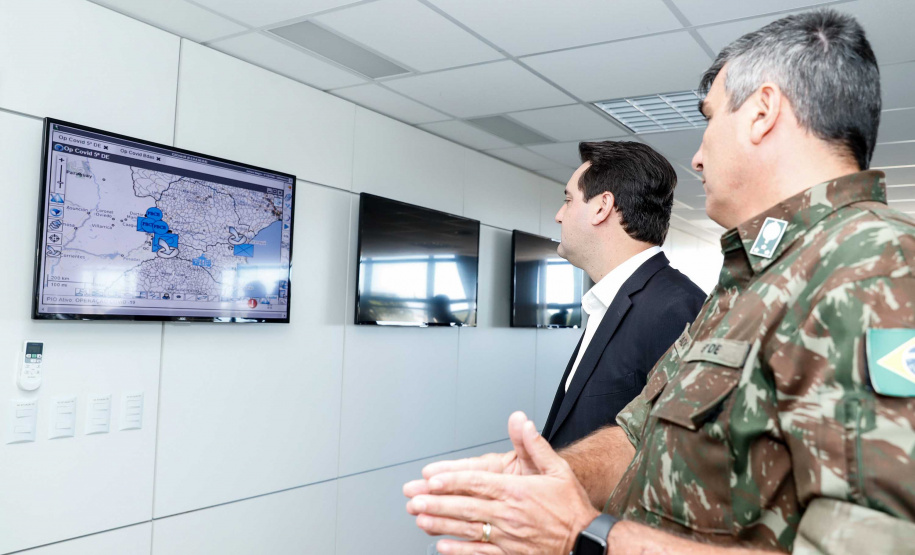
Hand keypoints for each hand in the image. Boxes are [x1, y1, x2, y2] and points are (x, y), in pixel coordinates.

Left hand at [406, 418, 599, 554]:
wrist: (585, 541)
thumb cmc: (570, 505)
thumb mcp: (557, 469)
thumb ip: (535, 445)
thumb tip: (522, 421)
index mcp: (517, 491)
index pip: (478, 483)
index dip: (453, 481)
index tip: (432, 480)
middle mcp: (509, 514)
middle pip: (467, 507)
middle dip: (437, 503)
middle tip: (414, 499)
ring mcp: (508, 537)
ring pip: (468, 529)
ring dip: (442, 525)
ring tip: (420, 519)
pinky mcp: (510, 554)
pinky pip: (480, 553)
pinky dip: (460, 551)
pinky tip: (441, 546)